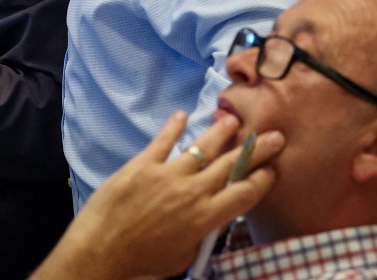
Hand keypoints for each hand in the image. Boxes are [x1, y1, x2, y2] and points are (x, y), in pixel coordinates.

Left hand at [29, 111, 283, 279]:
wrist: (103, 249)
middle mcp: (193, 191)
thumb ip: (201, 234)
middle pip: (231, 165)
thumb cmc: (143, 261)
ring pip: (201, 147)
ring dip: (220, 132)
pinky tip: (182, 115)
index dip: (263, 179)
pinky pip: (162, 141)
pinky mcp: (143, 164)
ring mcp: (167, 174)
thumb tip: (208, 221)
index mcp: (206, 217)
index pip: (245, 193)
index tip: (274, 168)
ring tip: (232, 120)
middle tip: (274, 136)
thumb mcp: (184, 255)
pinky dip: (173, 127)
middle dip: (256, 149)